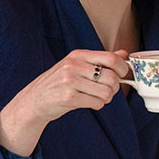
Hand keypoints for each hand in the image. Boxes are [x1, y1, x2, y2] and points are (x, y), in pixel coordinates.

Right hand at [0, 49, 130, 155]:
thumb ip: (100, 60)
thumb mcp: (77, 65)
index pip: (110, 58)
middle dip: (115, 87)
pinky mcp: (68, 97)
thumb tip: (123, 53)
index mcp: (78, 55)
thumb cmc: (59, 83)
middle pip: (111, 77)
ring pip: (106, 92)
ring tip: (96, 97)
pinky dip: (97, 105)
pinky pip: (97, 103)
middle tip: (108, 91)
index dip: (123, 67)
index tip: (123, 74)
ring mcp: (70, 81)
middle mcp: (73, 65)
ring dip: (106, 98)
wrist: (34, 100)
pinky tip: (88, 102)